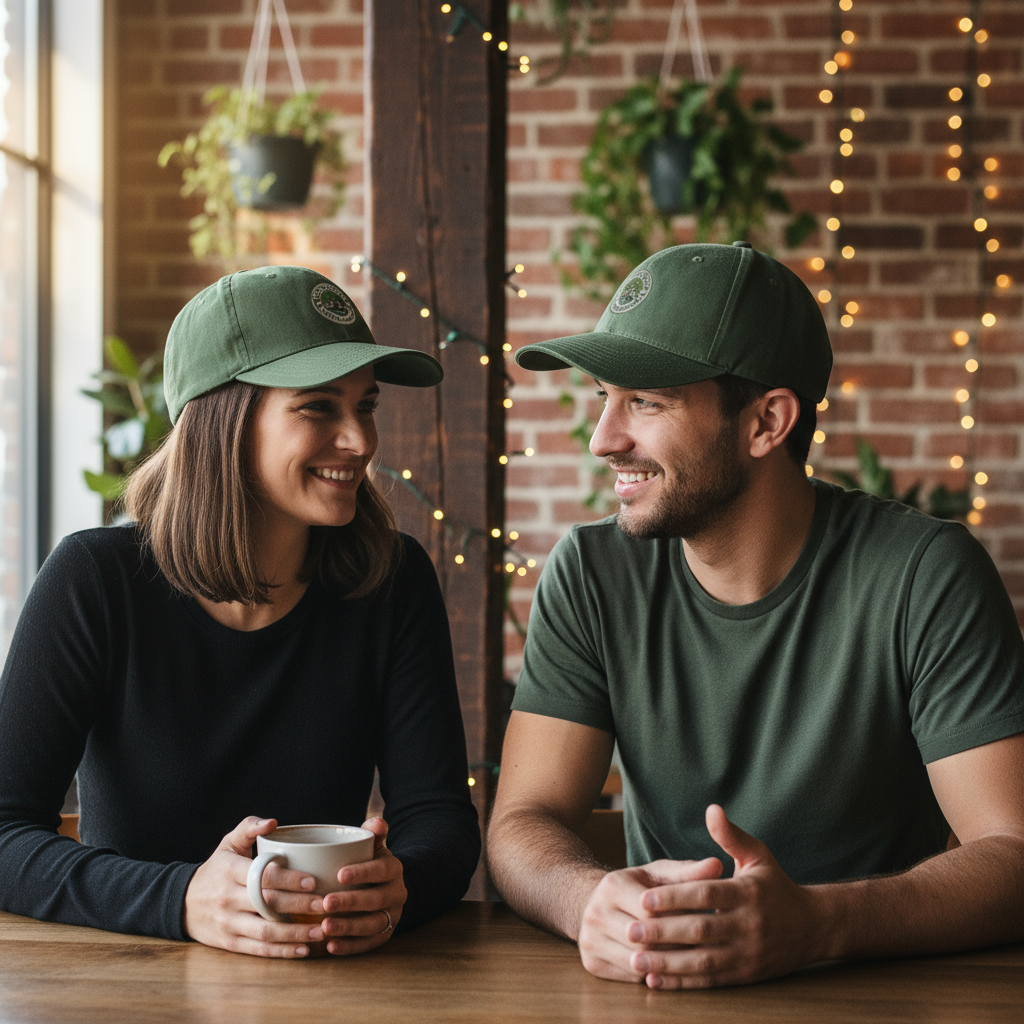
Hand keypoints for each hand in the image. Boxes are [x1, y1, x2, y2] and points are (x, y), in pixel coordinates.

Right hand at [183, 817, 327, 957]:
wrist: (183, 903)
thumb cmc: (216, 869)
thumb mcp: (228, 844)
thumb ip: (249, 827)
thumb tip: (273, 822)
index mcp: (230, 872)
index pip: (263, 876)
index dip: (289, 879)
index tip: (313, 881)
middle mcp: (228, 898)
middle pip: (267, 904)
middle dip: (299, 906)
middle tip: (324, 905)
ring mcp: (228, 923)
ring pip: (265, 932)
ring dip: (295, 934)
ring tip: (321, 931)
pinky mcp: (230, 943)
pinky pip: (258, 950)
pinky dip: (282, 952)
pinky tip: (303, 950)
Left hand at [318, 816, 407, 955]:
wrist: (389, 887)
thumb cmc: (371, 862)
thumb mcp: (375, 846)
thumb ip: (373, 833)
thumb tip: (377, 822)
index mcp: (393, 869)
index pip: (380, 870)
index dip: (362, 872)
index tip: (339, 874)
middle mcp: (397, 893)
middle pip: (375, 900)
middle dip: (350, 902)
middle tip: (325, 902)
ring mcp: (392, 916)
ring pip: (372, 925)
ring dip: (348, 928)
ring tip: (324, 927)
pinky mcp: (384, 935)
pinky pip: (369, 944)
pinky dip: (350, 947)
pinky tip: (331, 947)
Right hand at [578, 856, 723, 982]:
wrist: (595, 902)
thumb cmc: (637, 887)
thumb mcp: (659, 875)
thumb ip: (688, 872)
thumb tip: (717, 866)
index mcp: (612, 885)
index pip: (652, 911)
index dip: (680, 919)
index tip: (705, 924)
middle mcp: (595, 912)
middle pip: (645, 940)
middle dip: (675, 946)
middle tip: (705, 949)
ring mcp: (589, 940)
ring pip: (637, 962)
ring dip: (666, 965)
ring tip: (691, 960)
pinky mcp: (590, 963)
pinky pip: (629, 977)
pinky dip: (652, 976)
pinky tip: (669, 969)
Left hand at [623, 805, 823, 988]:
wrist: (813, 927)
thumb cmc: (776, 886)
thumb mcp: (758, 856)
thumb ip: (731, 836)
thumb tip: (711, 809)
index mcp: (747, 893)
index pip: (706, 895)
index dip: (675, 898)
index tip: (644, 899)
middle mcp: (748, 925)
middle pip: (701, 930)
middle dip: (663, 932)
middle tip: (630, 930)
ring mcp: (747, 954)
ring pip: (702, 962)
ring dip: (667, 963)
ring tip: (635, 959)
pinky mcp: (745, 976)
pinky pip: (710, 982)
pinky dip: (681, 983)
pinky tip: (655, 981)